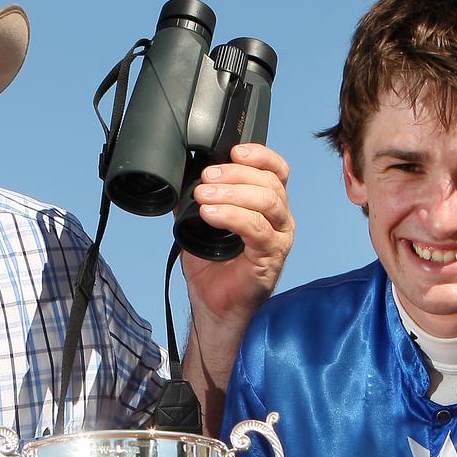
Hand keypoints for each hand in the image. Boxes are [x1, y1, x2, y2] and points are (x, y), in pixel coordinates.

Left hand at [178, 143, 291, 433]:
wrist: (213, 306)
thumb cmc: (213, 267)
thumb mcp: (198, 222)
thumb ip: (194, 197)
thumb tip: (176, 173)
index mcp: (267, 205)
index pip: (276, 170)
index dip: (259, 155)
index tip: (232, 150)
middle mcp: (280, 219)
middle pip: (270, 183)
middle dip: (235, 174)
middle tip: (205, 180)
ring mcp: (279, 239)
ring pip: (267, 202)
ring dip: (232, 193)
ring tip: (203, 196)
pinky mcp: (271, 258)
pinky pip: (258, 230)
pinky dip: (232, 217)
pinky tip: (210, 214)